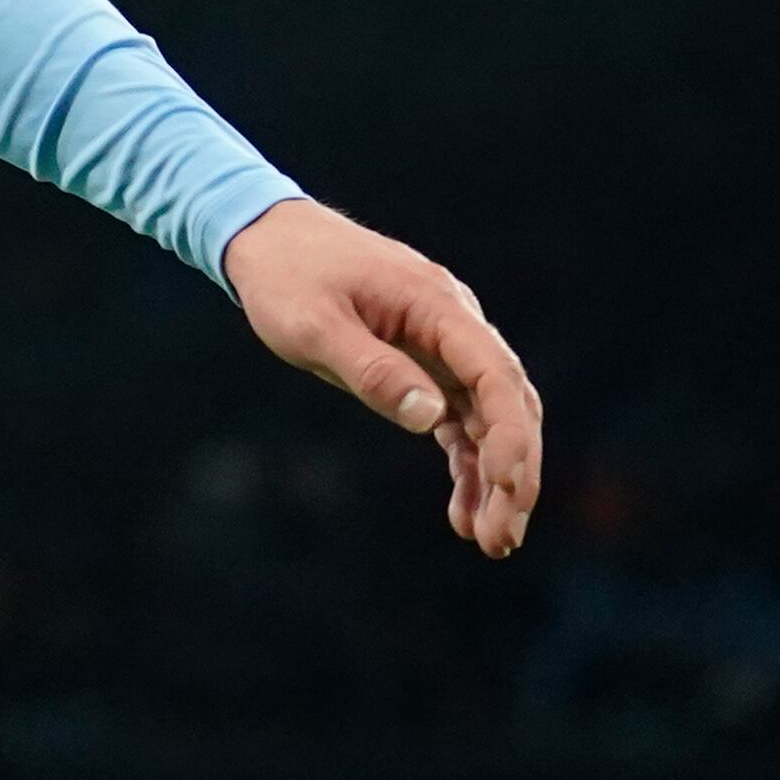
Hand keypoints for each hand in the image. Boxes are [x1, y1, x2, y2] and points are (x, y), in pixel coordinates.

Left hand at [220, 197, 542, 557]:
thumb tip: (432, 417)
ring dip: (494, 478)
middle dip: (512, 472)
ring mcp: (443, 343)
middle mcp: (454, 323)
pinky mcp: (425, 361)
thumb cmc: (286, 278)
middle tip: (502, 540)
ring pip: (488, 418)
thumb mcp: (312, 327)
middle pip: (506, 404)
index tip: (507, 489)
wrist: (266, 237)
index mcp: (437, 307)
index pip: (496, 376)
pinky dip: (465, 462)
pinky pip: (459, 417)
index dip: (510, 436)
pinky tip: (462, 511)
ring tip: (490, 541)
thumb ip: (370, 368)